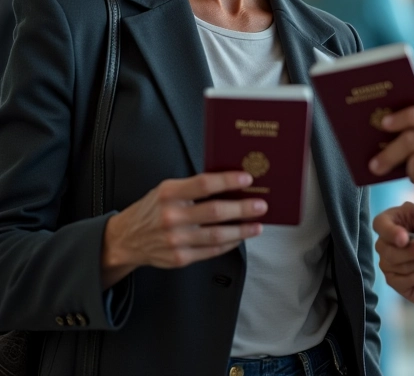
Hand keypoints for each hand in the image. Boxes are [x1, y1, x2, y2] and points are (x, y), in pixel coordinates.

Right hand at [101, 171, 266, 288]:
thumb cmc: (153, 209)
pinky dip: (229, 244)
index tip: (247, 180)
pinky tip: (239, 237)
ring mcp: (175, 240)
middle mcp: (171, 216)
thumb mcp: (167, 189)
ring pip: (217, 235)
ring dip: (242, 230)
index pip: (203, 184)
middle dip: (242, 208)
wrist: (126, 239)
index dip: (228, 181)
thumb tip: (230, 183)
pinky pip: (211, 251)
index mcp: (169, 193)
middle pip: (214, 212)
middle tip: (261, 205)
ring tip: (257, 225)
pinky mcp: (179, 258)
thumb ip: (193, 187)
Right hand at [373, 202, 413, 308]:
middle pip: (385, 247)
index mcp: (397, 219)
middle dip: (409, 250)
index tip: (404, 239)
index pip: (380, 223)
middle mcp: (387, 239)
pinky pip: (401, 279)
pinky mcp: (394, 280)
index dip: (389, 231)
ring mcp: (388, 261)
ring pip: (394, 263)